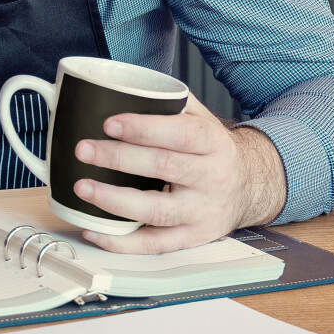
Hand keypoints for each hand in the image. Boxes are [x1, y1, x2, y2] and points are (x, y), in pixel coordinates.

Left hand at [70, 97, 286, 254]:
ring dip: (114, 201)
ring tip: (83, 187)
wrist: (250, 187)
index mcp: (212, 143)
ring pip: (157, 210)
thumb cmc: (212, 150)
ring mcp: (202, 212)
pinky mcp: (192, 238)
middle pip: (164, 167)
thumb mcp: (202, 119)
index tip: (109, 123)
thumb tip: (120, 88)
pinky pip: (154, 244)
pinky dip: (122, 242)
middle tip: (83, 150)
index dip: (144, 128)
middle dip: (118, 158)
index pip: (180, 134)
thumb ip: (169, 103)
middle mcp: (211, 178)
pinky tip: (93, 230)